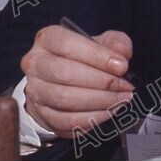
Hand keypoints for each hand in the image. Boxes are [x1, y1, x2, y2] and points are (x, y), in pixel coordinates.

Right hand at [19, 25, 134, 139]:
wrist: (63, 79)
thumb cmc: (84, 56)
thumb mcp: (102, 41)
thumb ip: (115, 42)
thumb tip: (122, 53)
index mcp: (47, 39)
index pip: (67, 45)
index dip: (97, 56)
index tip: (121, 65)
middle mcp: (36, 64)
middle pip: (65, 74)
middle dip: (101, 81)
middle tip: (124, 85)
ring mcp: (35, 91)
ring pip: (65, 99)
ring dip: (99, 101)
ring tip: (121, 97)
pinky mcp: (42, 114)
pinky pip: (66, 120)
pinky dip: (92, 117)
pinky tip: (109, 110)